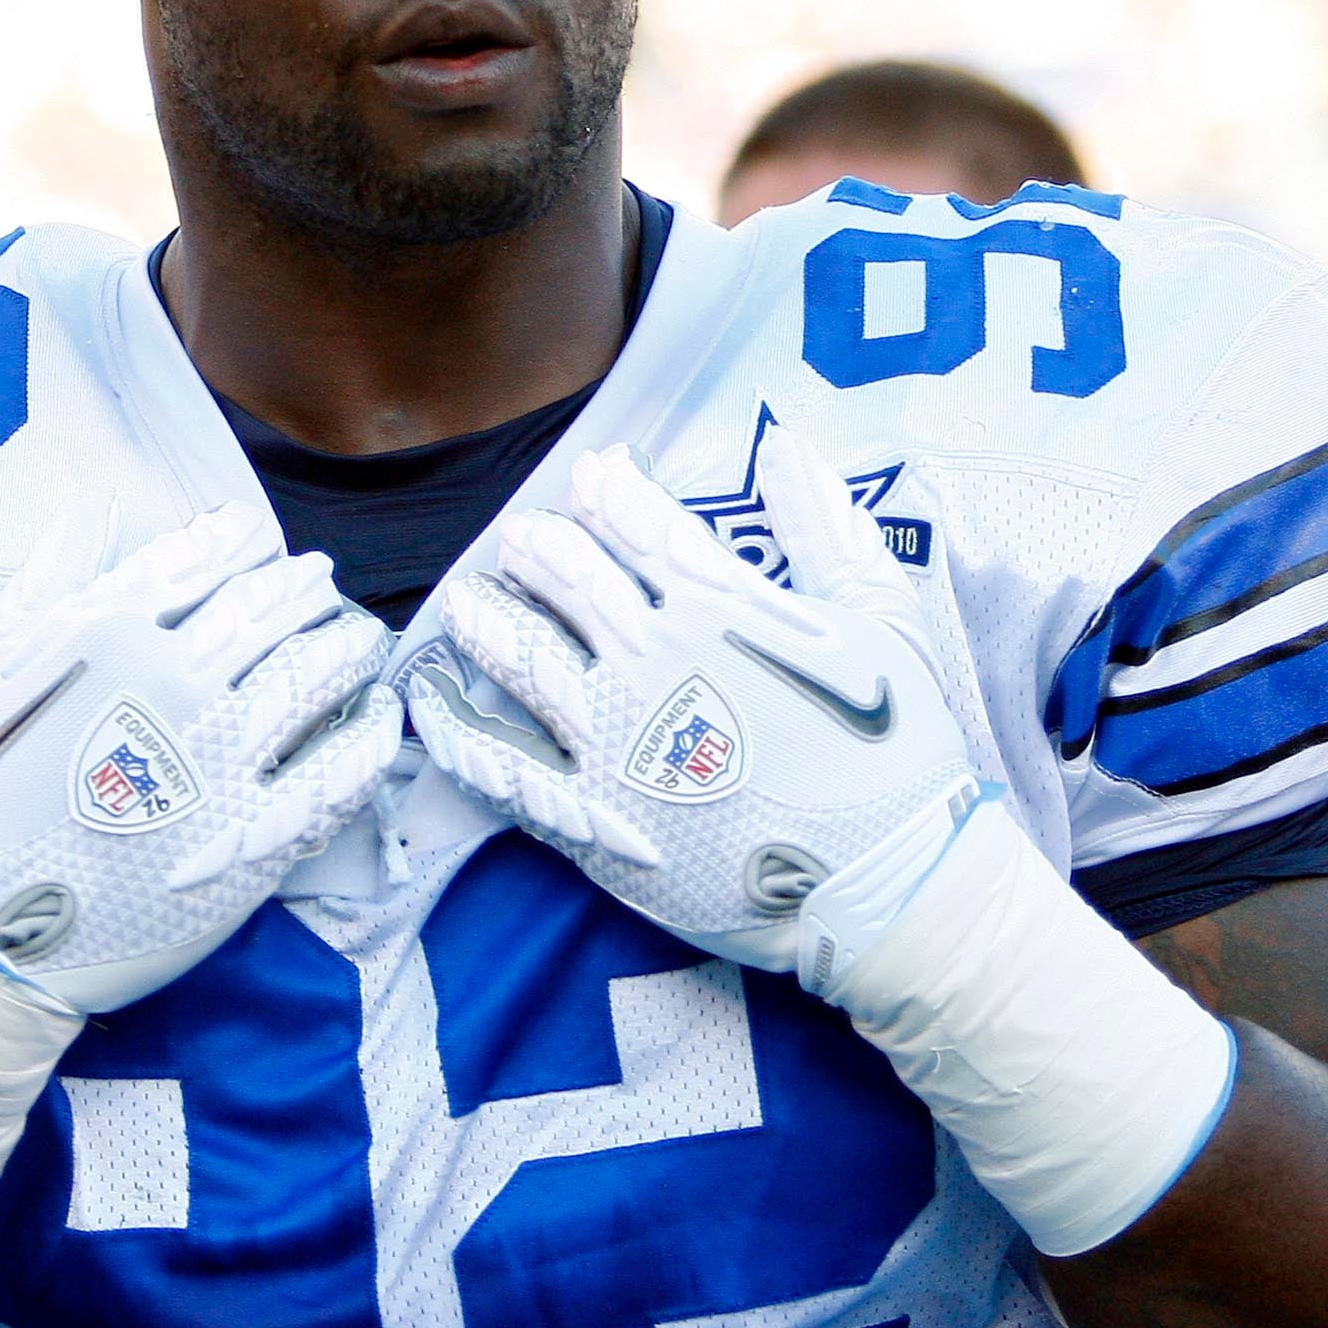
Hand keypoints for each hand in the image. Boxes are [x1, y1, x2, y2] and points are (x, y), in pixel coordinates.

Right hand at [0, 499, 401, 1011]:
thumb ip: (53, 576)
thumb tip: (99, 504)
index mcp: (111, 632)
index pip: (207, 557)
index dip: (246, 541)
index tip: (262, 542)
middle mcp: (174, 682)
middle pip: (275, 607)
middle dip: (308, 588)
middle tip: (322, 586)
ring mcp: (221, 758)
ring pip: (318, 671)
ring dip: (350, 644)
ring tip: (359, 639)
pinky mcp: (256, 831)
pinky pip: (341, 767)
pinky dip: (370, 731)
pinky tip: (376, 715)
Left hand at [409, 433, 984, 976]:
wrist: (886, 881)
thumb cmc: (895, 747)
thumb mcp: (880, 615)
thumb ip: (825, 523)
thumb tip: (787, 445)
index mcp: (716, 606)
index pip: (640, 525)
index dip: (609, 491)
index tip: (593, 475)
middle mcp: (649, 661)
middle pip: (568, 581)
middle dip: (540, 550)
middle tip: (521, 538)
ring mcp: (610, 740)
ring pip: (521, 657)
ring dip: (488, 618)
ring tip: (469, 599)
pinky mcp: (589, 817)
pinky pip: (500, 766)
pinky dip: (457, 732)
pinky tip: (432, 708)